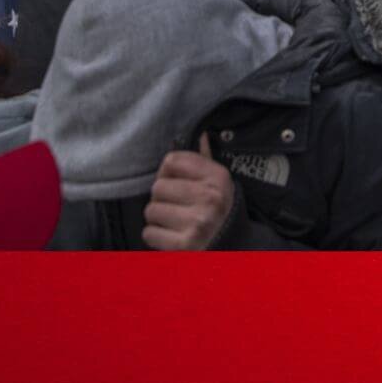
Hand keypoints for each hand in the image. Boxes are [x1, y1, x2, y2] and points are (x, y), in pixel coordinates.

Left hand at [143, 135, 235, 250]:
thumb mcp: (219, 184)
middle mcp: (210, 198)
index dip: (168, 172)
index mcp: (218, 178)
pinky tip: (171, 236)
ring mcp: (197, 222)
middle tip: (176, 207)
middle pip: (158, 187)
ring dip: (158, 218)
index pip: (172, 160)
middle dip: (162, 199)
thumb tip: (201, 134)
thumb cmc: (218, 211)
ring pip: (151, 211)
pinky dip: (156, 237)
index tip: (176, 182)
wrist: (232, 248)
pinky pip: (149, 233)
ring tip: (174, 222)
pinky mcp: (184, 244)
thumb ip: (205, 161)